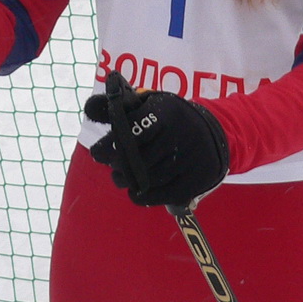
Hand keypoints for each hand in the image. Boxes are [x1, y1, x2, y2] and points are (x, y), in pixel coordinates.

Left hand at [85, 71, 229, 208]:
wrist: (211, 132)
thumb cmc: (168, 118)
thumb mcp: (147, 104)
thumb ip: (117, 106)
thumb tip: (91, 108)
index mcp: (167, 110)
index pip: (130, 131)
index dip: (110, 144)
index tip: (98, 152)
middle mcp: (183, 131)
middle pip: (138, 158)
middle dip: (118, 166)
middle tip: (113, 167)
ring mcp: (193, 156)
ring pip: (149, 179)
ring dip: (129, 182)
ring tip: (122, 178)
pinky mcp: (199, 177)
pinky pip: (164, 195)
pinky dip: (144, 197)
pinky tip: (135, 191)